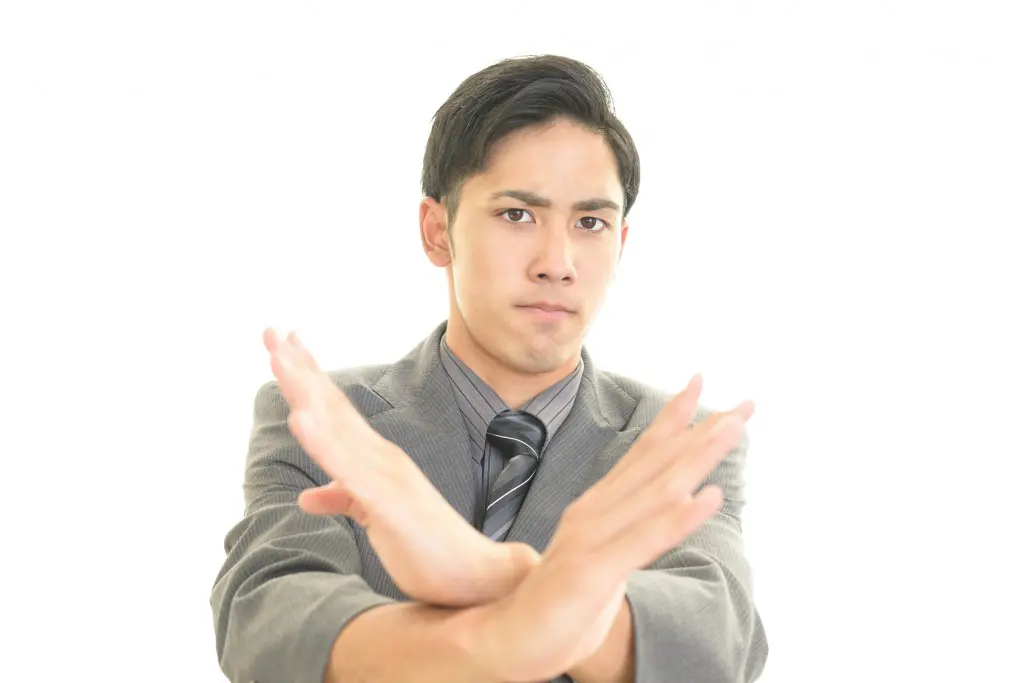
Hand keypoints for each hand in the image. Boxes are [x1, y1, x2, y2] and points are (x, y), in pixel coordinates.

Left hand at [263, 328, 539, 605]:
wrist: (475, 575)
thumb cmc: (427, 547)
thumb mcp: (374, 517)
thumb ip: (344, 498)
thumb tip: (307, 496)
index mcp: (378, 460)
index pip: (337, 409)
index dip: (310, 375)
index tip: (285, 344)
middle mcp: (383, 457)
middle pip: (333, 405)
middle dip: (300, 367)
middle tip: (271, 331)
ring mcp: (387, 475)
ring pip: (337, 426)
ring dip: (306, 391)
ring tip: (278, 359)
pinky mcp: (389, 500)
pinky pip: (349, 468)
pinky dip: (323, 441)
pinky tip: (300, 419)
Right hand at [456, 374, 752, 681]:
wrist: (503, 637)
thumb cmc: (553, 603)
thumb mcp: (594, 557)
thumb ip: (620, 531)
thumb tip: (658, 510)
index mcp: (597, 507)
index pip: (643, 453)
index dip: (674, 418)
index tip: (700, 383)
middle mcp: (596, 512)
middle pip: (658, 461)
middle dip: (704, 429)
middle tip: (746, 402)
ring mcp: (593, 538)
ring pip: (658, 488)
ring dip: (699, 456)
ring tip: (733, 428)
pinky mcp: (594, 570)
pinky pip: (645, 539)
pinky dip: (680, 516)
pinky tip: (710, 497)